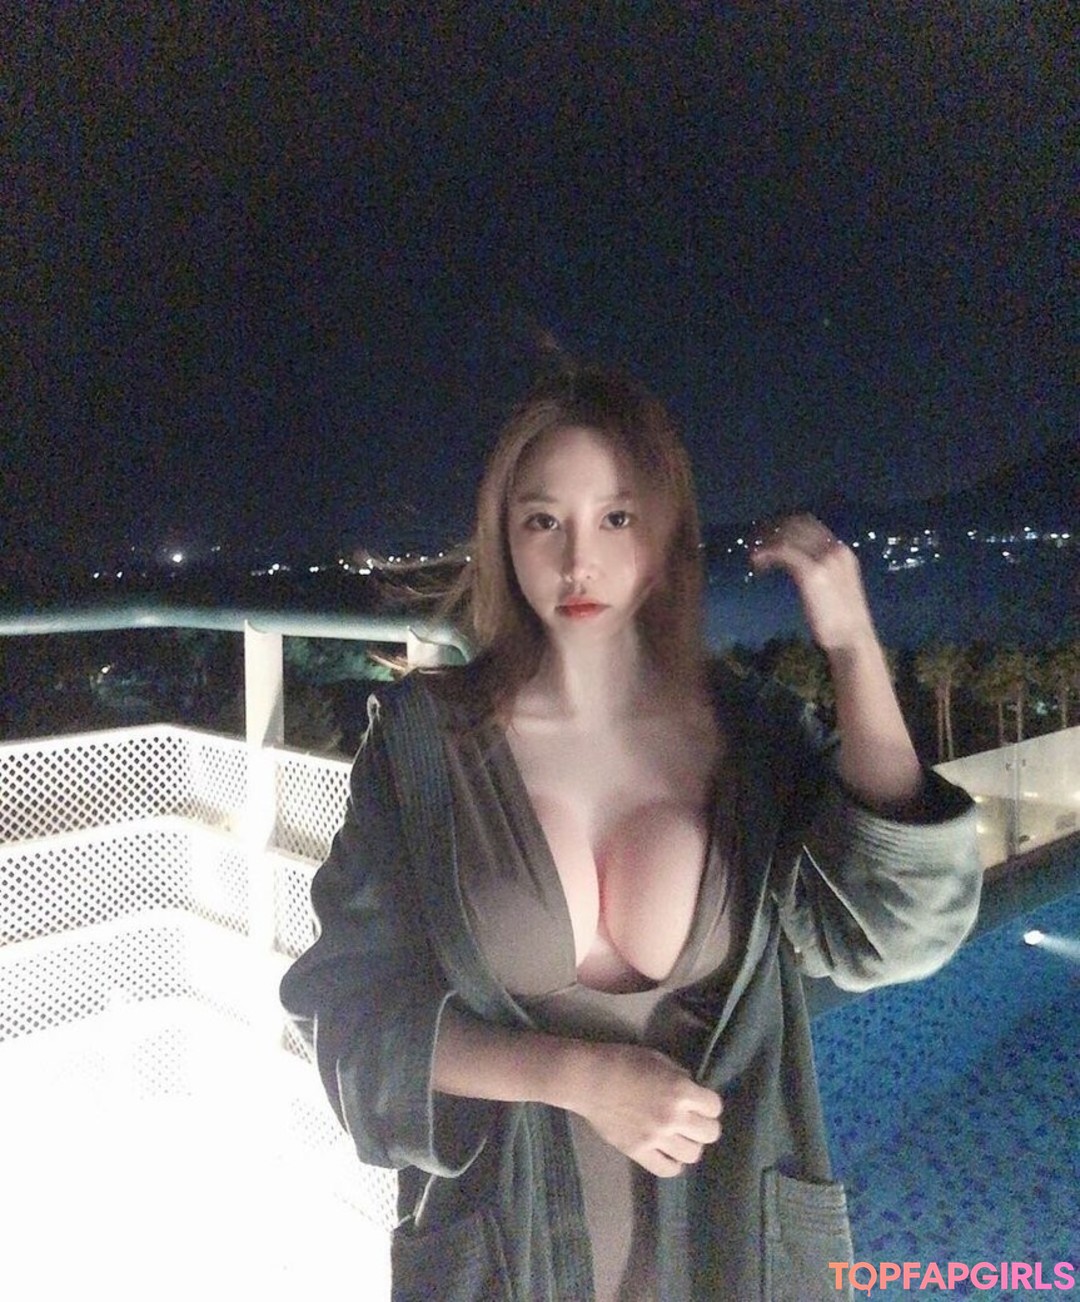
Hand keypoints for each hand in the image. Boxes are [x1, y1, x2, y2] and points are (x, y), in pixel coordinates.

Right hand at [565, 1041, 722, 1177]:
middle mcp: (673, 1117)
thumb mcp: (658, 1059)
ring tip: (681, 1138)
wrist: (589, 1079)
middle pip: (710, 1133)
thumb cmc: (623, 1061)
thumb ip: (679, 1075)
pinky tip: (669, 1153)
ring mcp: (656, 1137)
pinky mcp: (639, 1152)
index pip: (714, 1107)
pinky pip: (667, 1169)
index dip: (709, 1104)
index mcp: (680, 1090)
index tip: (700, 1102)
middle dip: (705, 1125)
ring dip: (691, 1145)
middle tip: (694, 1121)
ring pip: (692, 1154)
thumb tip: (692, 1090)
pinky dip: (673, 1164)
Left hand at [749, 514, 875, 652]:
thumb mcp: (834, 589)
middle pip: (798, 525)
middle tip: (756, 544)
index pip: (811, 526)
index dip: (786, 528)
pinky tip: (758, 566)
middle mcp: (835, 549)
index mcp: (842, 552)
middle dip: (773, 532)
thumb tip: (798, 568)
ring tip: (754, 558)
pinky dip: (767, 555)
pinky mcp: (811, 572)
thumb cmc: (842, 623)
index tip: (769, 538)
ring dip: (767, 543)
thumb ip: (820, 574)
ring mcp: (824, 559)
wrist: (853, 639)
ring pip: (788, 537)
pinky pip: (783, 552)